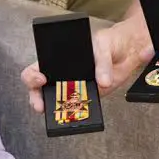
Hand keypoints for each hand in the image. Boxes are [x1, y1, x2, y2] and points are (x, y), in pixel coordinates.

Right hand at [21, 16, 154, 110]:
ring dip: (55, 110)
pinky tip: (78, 115)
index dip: (32, 76)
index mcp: (57, 58)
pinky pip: (77, 108)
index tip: (41, 79)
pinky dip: (76, 114)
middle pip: (40, 89)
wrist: (127, 51)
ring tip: (58, 114)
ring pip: (56, 102)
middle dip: (36, 99)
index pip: (36, 68)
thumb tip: (103, 82)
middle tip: (40, 106)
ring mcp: (73, 87)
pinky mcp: (87, 97)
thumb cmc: (109, 42)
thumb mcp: (103, 46)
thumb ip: (102, 63)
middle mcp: (61, 74)